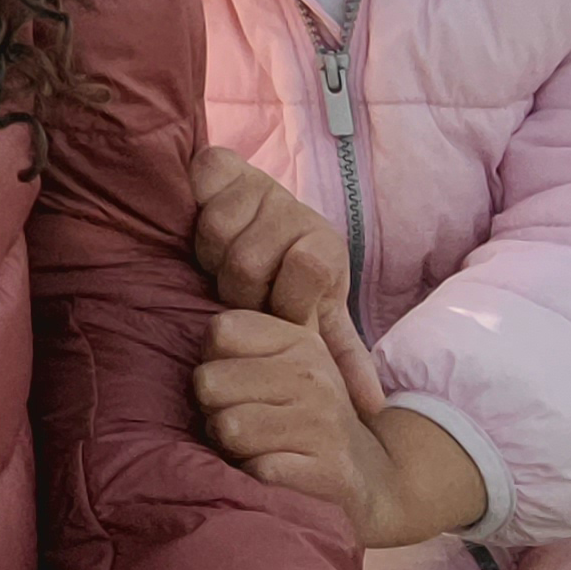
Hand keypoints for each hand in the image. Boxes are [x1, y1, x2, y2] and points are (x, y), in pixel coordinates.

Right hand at [189, 146, 383, 412]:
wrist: (259, 226)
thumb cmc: (286, 282)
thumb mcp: (316, 318)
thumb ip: (339, 357)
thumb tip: (375, 408)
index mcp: (325, 246)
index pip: (308, 267)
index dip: (280, 299)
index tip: (274, 309)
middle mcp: (296, 209)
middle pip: (248, 260)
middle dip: (236, 286)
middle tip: (238, 290)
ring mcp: (258, 182)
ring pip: (217, 229)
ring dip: (210, 256)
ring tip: (219, 263)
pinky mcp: (220, 161)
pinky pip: (201, 187)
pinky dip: (195, 209)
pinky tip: (203, 224)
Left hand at [192, 308, 489, 547]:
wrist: (372, 480)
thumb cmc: (307, 413)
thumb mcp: (288, 361)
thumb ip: (249, 329)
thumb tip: (201, 251)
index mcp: (301, 340)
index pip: (218, 332)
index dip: (215, 362)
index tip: (240, 379)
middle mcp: (314, 374)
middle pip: (208, 382)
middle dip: (213, 410)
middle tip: (245, 422)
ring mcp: (323, 422)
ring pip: (227, 427)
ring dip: (232, 447)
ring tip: (259, 447)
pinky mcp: (328, 471)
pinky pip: (256, 470)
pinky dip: (254, 477)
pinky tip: (276, 474)